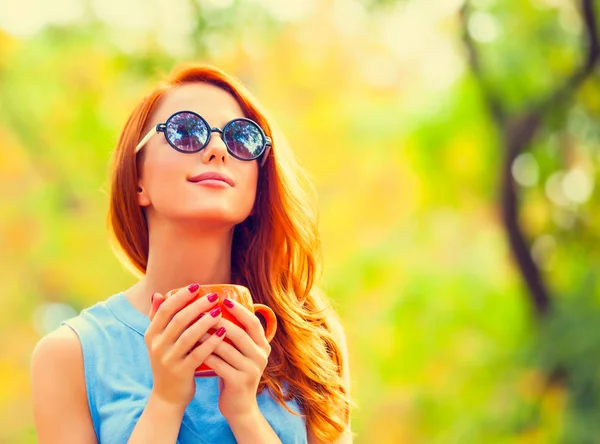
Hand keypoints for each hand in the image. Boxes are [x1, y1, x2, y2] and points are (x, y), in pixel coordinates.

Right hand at [145, 284, 224, 409]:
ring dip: (205, 322)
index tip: (196, 286)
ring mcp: (168, 360)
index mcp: (151, 335)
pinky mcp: (181, 372)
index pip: (164, 310)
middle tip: (214, 297)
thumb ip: (157, 318)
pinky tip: (223, 333)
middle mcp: (157, 346)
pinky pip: (197, 354)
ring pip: (188, 336)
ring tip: (219, 312)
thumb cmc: (169, 361)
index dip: (180, 297)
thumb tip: (157, 294)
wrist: (167, 396)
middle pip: (178, 320)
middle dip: (197, 306)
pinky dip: (211, 342)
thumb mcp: (158, 341)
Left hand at [202, 297, 271, 419]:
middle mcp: (261, 356)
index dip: (240, 310)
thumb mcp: (242, 354)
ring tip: (193, 327)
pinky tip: (193, 348)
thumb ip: (237, 336)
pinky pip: (219, 364)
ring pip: (227, 348)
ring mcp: (251, 370)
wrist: (239, 408)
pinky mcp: (239, 382)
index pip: (253, 323)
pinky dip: (205, 354)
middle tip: (203, 311)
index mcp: (263, 346)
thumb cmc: (235, 373)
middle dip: (220, 321)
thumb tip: (220, 308)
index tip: (223, 300)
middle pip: (240, 334)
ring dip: (208, 337)